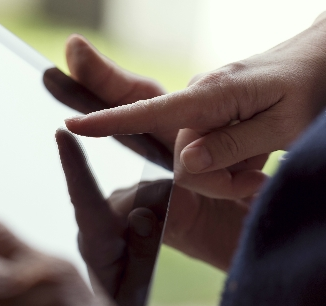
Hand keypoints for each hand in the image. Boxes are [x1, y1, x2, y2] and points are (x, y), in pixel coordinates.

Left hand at [56, 129, 169, 305]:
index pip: (84, 201)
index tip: (61, 133)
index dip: (74, 165)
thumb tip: (142, 215)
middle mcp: (98, 224)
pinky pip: (147, 203)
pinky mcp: (120, 214)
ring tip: (157, 252)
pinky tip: (157, 233)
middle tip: (161, 252)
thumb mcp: (139, 290)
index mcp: (95, 244)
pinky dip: (160, 215)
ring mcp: (110, 217)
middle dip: (160, 217)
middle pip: (134, 200)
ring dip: (162, 220)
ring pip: (147, 200)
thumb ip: (142, 254)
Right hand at [65, 13, 325, 198]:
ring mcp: (201, 108)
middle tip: (256, 179)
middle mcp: (197, 99)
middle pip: (181, 155)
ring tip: (262, 165)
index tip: (70, 123)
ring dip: (228, 172)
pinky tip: (253, 158)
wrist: (322, 62)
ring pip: (195, 159)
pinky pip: (205, 150)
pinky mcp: (208, 116)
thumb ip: (231, 146)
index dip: (107, 120)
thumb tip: (185, 161)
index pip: (147, 111)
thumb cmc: (312, 89)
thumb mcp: (283, 127)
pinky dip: (229, 163)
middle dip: (214, 178)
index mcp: (210, 96)